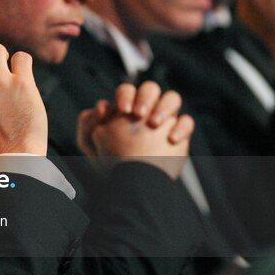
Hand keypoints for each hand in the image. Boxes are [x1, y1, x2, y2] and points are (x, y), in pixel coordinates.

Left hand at [77, 83, 192, 179]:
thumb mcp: (89, 144)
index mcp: (126, 109)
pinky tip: (171, 139)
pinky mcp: (178, 136)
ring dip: (165, 107)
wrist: (130, 184)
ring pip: (172, 99)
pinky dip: (182, 127)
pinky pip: (186, 122)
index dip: (126, 95)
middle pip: (151, 89)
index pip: (128, 91)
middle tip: (139, 114)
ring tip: (154, 124)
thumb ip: (88, 123)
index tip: (124, 110)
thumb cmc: (109, 163)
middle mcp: (146, 112)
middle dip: (146, 97)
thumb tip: (102, 106)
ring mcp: (163, 122)